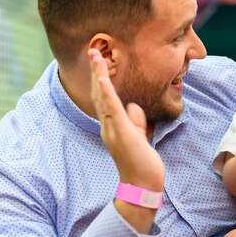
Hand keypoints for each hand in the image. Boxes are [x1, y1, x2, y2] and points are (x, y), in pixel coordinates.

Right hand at [88, 49, 164, 190]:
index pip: (105, 98)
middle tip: (93, 51)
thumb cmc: (142, 163)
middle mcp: (108, 126)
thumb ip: (135, 121)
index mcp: (112, 125)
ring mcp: (112, 129)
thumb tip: (134, 106)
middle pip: (99, 94)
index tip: (99, 61)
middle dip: (96, 72)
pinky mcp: (121, 133)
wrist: (143, 185)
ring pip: (103, 97)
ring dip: (98, 76)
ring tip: (96, 56)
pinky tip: (102, 79)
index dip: (101, 79)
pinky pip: (111, 109)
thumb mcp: (139, 136)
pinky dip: (106, 93)